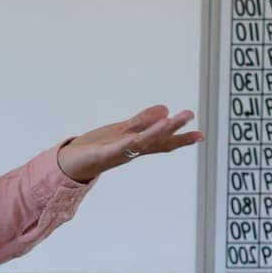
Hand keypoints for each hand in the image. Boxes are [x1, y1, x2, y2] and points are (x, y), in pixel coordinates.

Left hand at [54, 105, 201, 183]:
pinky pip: (117, 148)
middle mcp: (131, 151)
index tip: (201, 135)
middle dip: (174, 128)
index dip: (182, 138)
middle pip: (156, 140)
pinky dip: (128, 143)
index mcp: (137, 145)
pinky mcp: (102, 154)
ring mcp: (118, 153)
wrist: (70, 163)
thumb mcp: (123, 130)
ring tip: (170, 120)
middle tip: (190, 115)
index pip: (163, 141)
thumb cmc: (96, 147)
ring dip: (155, 132)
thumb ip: (143, 121)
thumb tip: (165, 109)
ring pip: (141, 143)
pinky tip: (136, 136)